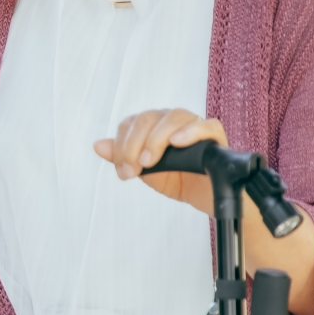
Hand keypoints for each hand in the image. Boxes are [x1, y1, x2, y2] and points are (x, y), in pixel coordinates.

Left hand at [93, 108, 225, 215]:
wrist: (205, 198)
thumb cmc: (178, 180)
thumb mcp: (145, 172)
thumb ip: (122, 158)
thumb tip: (98, 145)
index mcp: (153, 127)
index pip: (131, 123)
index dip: (122, 145)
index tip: (124, 171)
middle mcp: (172, 122)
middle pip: (148, 118)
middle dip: (134, 144)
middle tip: (134, 169)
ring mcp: (195, 126)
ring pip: (174, 116)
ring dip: (156, 138)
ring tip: (149, 161)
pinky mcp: (215, 137)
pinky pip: (206, 125)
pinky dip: (190, 131)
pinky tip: (177, 142)